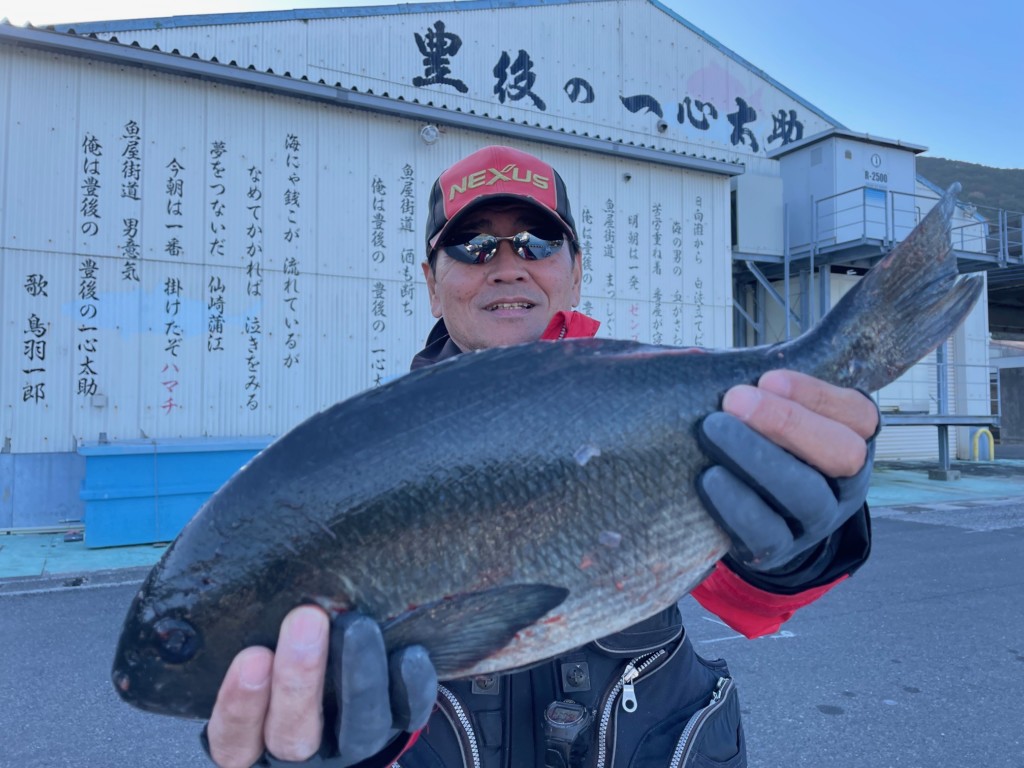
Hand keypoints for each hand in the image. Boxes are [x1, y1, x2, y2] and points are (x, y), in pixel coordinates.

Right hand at [205, 606, 436, 767]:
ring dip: (356, 676)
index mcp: (251, 744)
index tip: (251, 656)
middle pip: (293, 734)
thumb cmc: (279, 659)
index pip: (233, 741)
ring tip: (357, 624)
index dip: (240, 705)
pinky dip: (410, 688)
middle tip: (306, 619)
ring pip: (356, 729)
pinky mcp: (396, 732)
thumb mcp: (251, 655)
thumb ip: (243, 634)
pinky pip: (406, 719)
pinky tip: (409, 654)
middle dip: (299, 678)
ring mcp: (350, 749)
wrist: (343, 697)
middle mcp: (298, 755)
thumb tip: (230, 568)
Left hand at [697, 370, 878, 571]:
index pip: (859, 415)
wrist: (753, 516)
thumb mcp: (774, 415)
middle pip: (842, 454)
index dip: (816, 394)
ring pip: (805, 494)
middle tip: (734, 400)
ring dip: (758, 458)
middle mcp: (846, 483)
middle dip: (789, 422)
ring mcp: (818, 521)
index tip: (768, 377)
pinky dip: (736, 504)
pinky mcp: (781, 550)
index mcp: (853, 439)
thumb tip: (706, 365)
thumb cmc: (762, 443)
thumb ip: (760, 391)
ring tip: (712, 430)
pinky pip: (767, 533)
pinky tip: (708, 477)